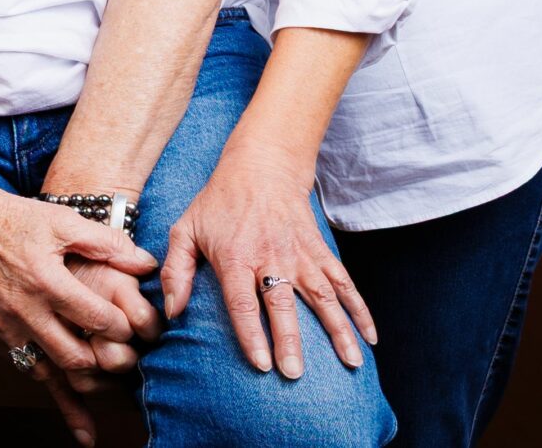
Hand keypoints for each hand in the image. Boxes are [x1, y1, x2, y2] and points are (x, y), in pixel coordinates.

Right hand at [0, 186, 159, 432]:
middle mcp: (23, 310)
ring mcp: (3, 326)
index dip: (122, 329)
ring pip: (47, 374)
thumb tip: (147, 265)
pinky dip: (47, 376)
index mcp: (47, 281)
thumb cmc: (17, 218)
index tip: (132, 329)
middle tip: (124, 363)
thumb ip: (107, 243)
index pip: (96, 320)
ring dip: (75, 382)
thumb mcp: (64, 221)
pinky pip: (23, 367)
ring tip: (101, 391)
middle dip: (104, 364)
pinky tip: (67, 391)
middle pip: (74, 358)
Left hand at [159, 144, 375, 378]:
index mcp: (235, 256)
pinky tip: (370, 337)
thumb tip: (171, 310)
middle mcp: (270, 257)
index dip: (251, 334)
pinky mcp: (319, 250)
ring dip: (339, 330)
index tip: (260, 365)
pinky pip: (344, 282)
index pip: (243, 302)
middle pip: (282, 303)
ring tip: (351, 363)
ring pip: (323, 296)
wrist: (261, 166)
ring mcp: (299, 254)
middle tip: (295, 374)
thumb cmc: (218, 203)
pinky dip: (360, 309)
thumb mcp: (185, 228)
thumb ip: (175, 270)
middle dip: (290, 340)